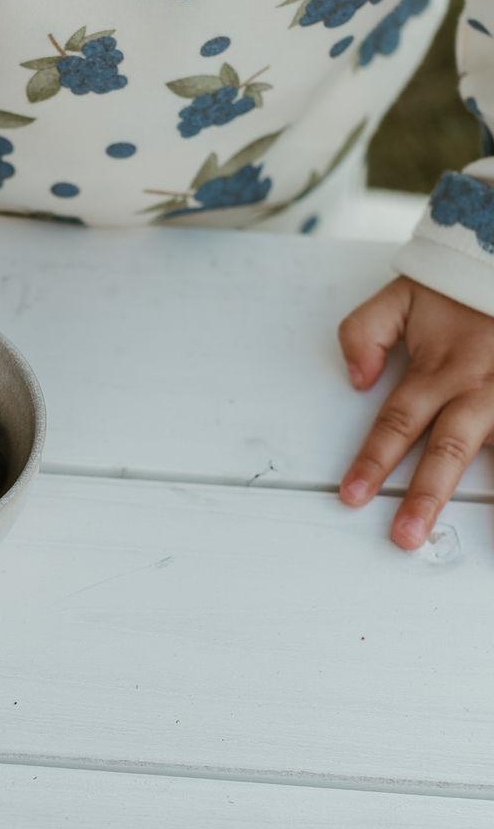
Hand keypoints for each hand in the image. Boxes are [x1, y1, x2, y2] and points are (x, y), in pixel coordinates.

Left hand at [337, 276, 493, 549]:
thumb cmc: (456, 292)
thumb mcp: (400, 296)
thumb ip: (364, 332)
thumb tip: (355, 379)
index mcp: (437, 369)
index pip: (397, 422)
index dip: (373, 461)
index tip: (352, 496)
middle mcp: (477, 389)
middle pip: (448, 449)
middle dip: (425, 496)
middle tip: (406, 536)